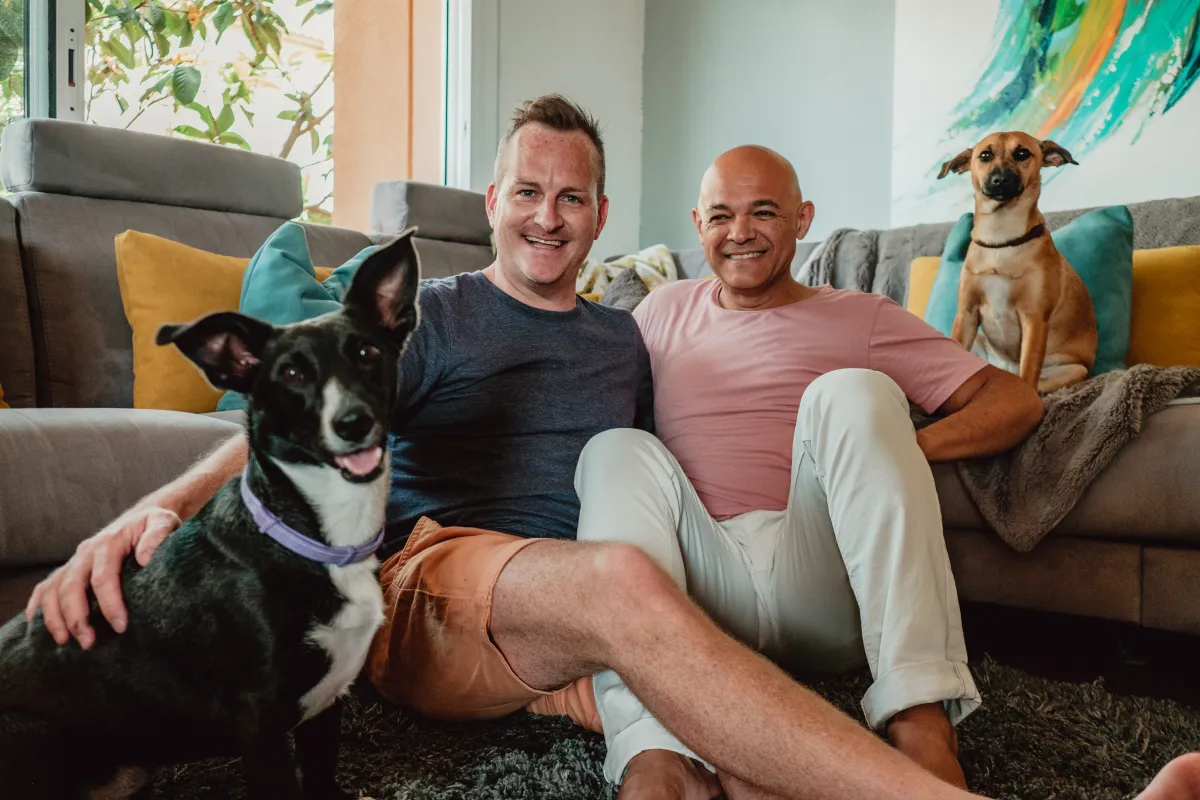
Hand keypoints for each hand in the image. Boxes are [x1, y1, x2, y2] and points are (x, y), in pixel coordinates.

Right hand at [25, 505, 181, 648]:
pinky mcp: (69, 569)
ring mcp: (75, 561)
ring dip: (55, 617)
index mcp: (108, 543)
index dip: (109, 604)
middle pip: (71, 587)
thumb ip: (158, 535)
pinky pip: (44, 588)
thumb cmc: (153, 524)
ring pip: (53, 589)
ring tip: (65, 641)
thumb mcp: (162, 522)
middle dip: (77, 617)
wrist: (140, 519)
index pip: (103, 577)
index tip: (120, 626)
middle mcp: (86, 552)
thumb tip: (145, 558)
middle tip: (88, 642)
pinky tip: (37, 626)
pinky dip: (38, 607)